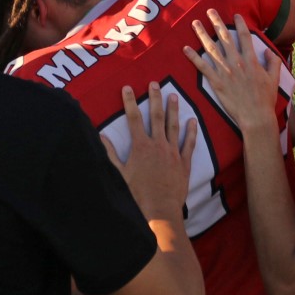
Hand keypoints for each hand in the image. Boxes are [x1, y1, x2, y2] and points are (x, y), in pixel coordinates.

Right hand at [100, 84, 196, 220]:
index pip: (133, 118)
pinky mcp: (184, 163)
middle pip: (156, 116)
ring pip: (173, 126)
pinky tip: (193, 121)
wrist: (159, 210)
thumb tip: (101, 136)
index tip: (128, 88)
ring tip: (174, 95)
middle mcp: (157, 145)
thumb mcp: (119, 174)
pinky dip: (191, 132)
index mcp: (140, 147)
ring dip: (173, 110)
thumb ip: (110, 154)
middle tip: (155, 83)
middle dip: (154, 98)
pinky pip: (189, 144)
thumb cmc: (137, 194)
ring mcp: (172, 153)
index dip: (129, 102)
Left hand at [185, 11, 283, 135]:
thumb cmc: (266, 99)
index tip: (235, 15)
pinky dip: (193, 57)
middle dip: (217, 23)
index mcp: (251, 60)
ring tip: (195, 23)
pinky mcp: (216, 82)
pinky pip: (202, 67)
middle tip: (209, 11)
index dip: (240, 24)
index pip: (244, 37)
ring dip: (202, 34)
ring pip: (211, 49)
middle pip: (225, 38)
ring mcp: (225, 72)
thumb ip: (273, 62)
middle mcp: (237, 63)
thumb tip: (268, 50)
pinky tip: (185, 49)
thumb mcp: (274, 78)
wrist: (256, 117)